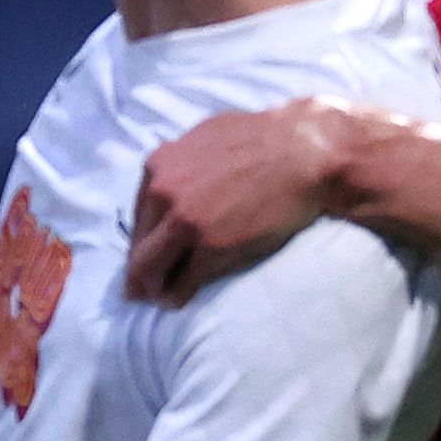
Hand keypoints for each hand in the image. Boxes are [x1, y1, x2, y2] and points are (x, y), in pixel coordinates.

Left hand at [127, 99, 367, 304]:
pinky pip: (182, 281)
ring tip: (157, 298)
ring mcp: (185, 222)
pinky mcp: (211, 247)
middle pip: (138, 244)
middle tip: (138, 289)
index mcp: (158, 165)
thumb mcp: (204, 138)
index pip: (138, 215)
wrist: (303, 152)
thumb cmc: (263, 140)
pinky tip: (176, 302)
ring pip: (150, 267)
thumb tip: (171, 177)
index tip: (144, 255)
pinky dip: (175, 296)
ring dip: (151, 287)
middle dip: (137, 269)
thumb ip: (180, 163)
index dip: (142, 240)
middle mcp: (163, 192)